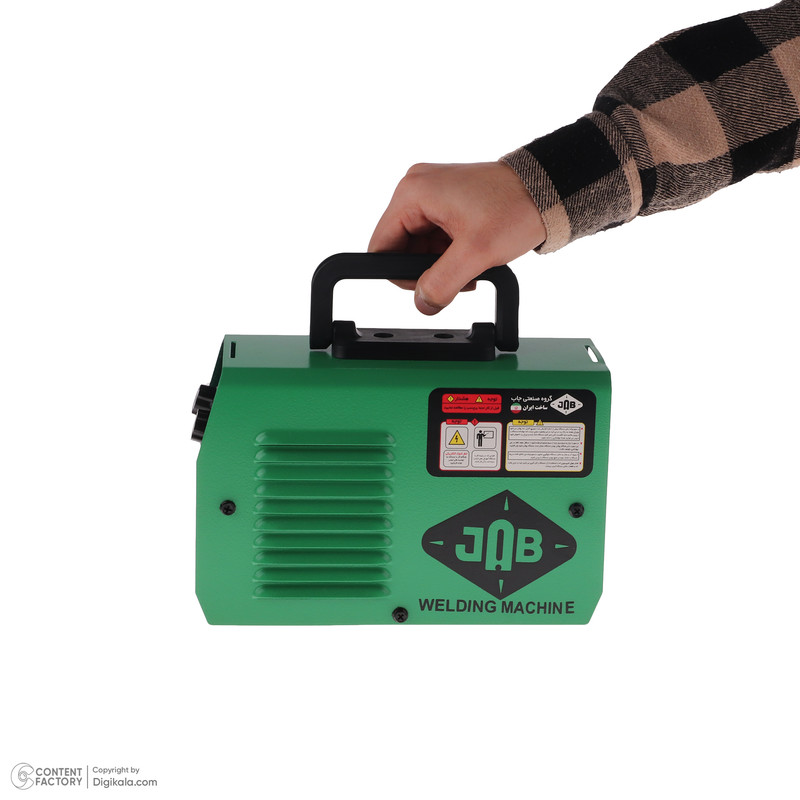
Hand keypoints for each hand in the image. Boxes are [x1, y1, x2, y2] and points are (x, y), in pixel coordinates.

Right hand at [368, 161, 545, 313]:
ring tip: (468, 269)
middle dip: (425, 270)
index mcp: (412, 193)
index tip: (428, 287)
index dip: (400, 275)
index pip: (381, 246)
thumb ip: (441, 283)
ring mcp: (431, 194)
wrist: (549, 190)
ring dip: (439, 265)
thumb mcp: (475, 254)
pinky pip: (433, 237)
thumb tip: (422, 304)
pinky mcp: (446, 201)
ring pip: (417, 246)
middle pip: (399, 247)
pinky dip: (448, 254)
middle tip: (455, 280)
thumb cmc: (516, 207)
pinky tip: (469, 259)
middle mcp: (416, 188)